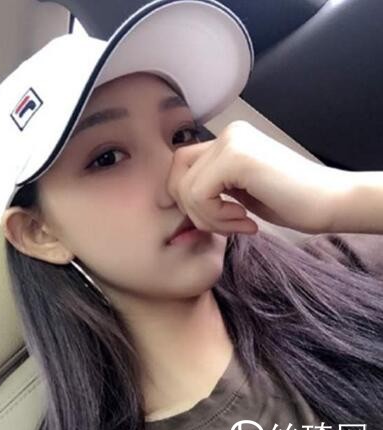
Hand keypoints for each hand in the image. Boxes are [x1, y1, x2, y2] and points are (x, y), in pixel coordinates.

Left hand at [166, 121, 348, 235]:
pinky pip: (199, 194)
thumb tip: (170, 198)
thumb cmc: (288, 201)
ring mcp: (231, 142)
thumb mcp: (237, 193)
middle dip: (192, 209)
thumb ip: (209, 188)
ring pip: (185, 188)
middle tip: (225, 224)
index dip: (185, 198)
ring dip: (209, 218)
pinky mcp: (236, 157)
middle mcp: (227, 135)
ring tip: (240, 224)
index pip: (180, 166)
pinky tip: (245, 221)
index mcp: (227, 141)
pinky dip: (216, 217)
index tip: (213, 219)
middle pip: (176, 174)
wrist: (329, 203)